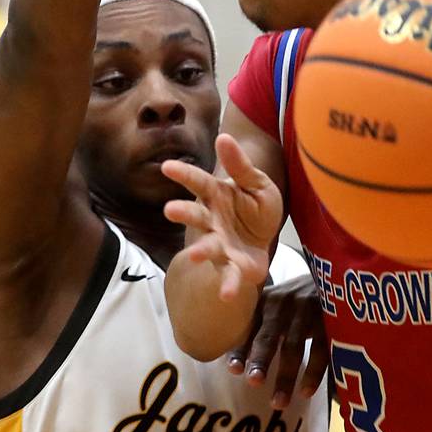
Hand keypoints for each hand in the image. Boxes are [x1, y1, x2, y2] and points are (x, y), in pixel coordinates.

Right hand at [162, 133, 283, 300]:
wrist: (265, 238)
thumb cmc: (254, 206)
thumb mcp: (256, 182)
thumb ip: (240, 165)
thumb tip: (224, 136)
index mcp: (216, 195)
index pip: (198, 182)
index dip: (183, 174)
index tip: (167, 167)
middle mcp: (211, 220)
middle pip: (194, 215)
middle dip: (183, 213)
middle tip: (169, 210)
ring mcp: (219, 244)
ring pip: (207, 247)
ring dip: (200, 250)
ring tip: (194, 254)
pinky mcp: (232, 266)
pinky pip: (229, 276)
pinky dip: (228, 286)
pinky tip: (227, 295)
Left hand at [226, 272, 328, 408]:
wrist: (334, 274)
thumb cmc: (296, 297)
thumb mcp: (275, 302)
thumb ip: (257, 323)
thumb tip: (233, 363)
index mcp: (266, 301)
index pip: (249, 327)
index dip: (241, 348)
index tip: (233, 370)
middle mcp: (284, 304)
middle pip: (270, 335)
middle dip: (261, 359)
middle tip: (253, 382)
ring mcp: (308, 311)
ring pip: (294, 347)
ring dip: (286, 376)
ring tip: (278, 403)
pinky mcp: (330, 319)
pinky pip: (321, 350)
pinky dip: (314, 373)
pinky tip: (306, 392)